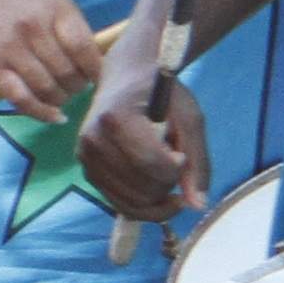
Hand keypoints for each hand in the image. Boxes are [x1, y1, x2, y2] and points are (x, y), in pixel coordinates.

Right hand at [0, 0, 106, 120]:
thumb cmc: (25, 7)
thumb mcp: (56, 4)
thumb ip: (77, 30)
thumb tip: (98, 67)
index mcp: (53, 9)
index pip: (82, 47)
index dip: (95, 69)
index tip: (98, 78)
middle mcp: (31, 27)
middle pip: (66, 71)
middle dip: (77, 85)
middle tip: (76, 85)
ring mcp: (9, 49)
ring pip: (47, 88)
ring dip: (61, 98)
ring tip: (62, 95)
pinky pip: (22, 100)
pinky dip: (42, 113)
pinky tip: (55, 116)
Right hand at [79, 73, 211, 223]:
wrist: (126, 77)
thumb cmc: (160, 92)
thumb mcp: (189, 118)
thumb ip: (197, 161)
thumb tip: (198, 206)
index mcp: (116, 118)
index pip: (151, 164)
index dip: (177, 169)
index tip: (182, 154)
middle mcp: (93, 140)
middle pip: (141, 188)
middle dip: (168, 185)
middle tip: (172, 162)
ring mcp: (85, 156)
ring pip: (130, 202)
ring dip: (156, 196)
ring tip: (162, 171)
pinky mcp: (85, 168)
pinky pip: (118, 203)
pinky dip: (141, 204)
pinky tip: (154, 187)